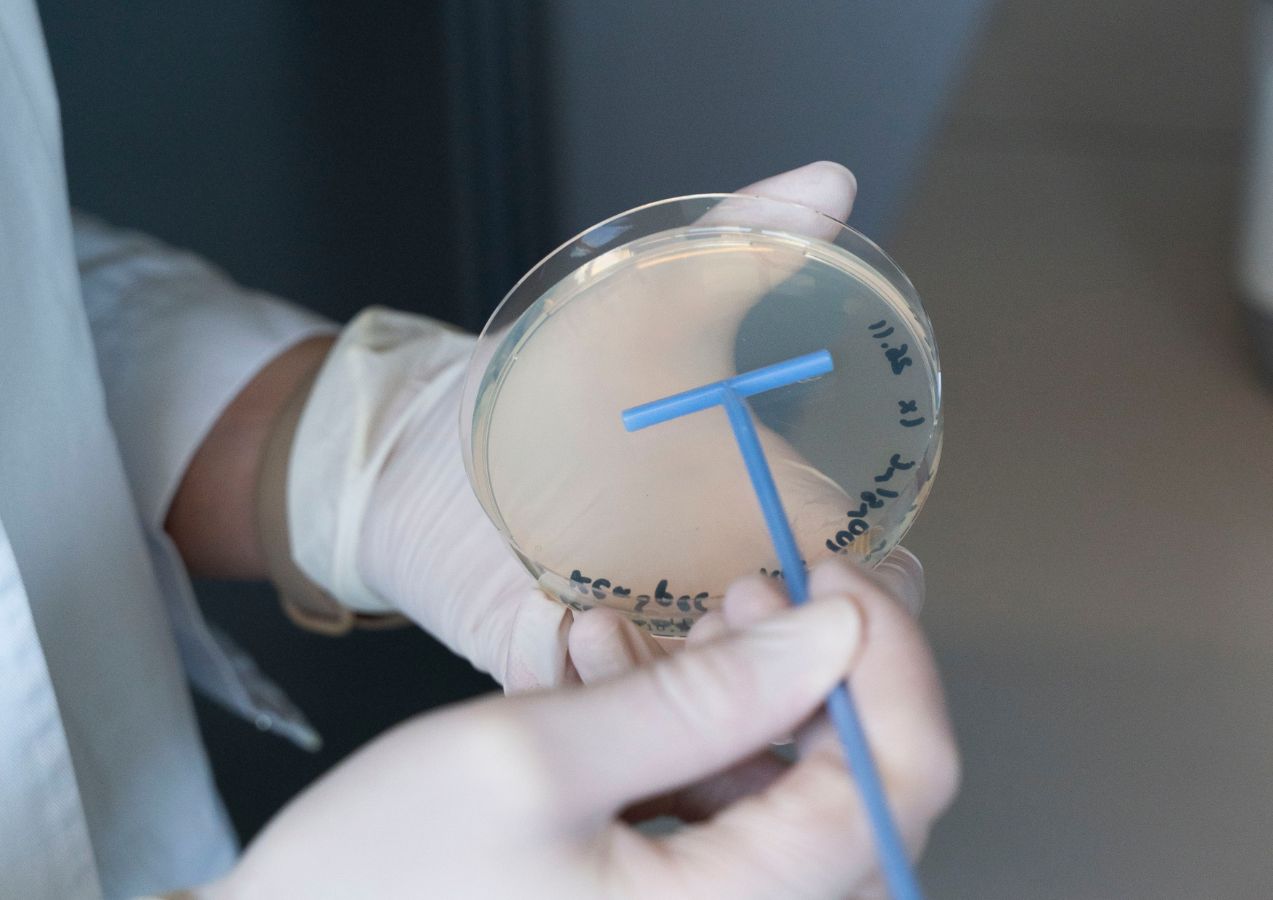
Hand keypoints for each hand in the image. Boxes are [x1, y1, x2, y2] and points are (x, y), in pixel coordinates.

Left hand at [350, 161, 864, 687]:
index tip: (847, 577)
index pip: (856, 596)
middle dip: (791, 666)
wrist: (412, 437)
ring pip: (703, 714)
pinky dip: (598, 691)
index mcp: (753, 526)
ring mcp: (633, 643)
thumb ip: (742, 244)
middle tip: (744, 598)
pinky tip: (575, 634)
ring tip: (643, 611)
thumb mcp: (648, 304)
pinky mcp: (554, 671)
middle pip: (792, 676)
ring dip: (694, 684)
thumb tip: (832, 181)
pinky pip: (597, 717)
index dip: (873, 605)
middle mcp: (705, 601)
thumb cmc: (541, 376)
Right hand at [570, 546, 927, 826]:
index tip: (841, 580)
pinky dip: (694, 743)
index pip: (888, 795)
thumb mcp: (537, 757)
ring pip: (793, 810)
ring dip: (751, 703)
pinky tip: (623, 677)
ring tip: (685, 632)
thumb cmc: (386, 855)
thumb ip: (703, 700)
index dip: (890, 669)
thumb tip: (832, 634)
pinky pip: (726, 826)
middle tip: (754, 596)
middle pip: (856, 804)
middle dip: (820, 677)